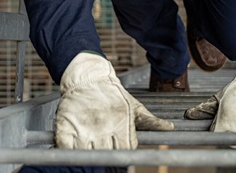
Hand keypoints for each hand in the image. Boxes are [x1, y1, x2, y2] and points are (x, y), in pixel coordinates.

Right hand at [55, 52, 172, 148]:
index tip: (121, 155)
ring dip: (90, 157)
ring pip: (88, 156)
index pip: (125, 152)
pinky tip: (75, 151)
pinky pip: (66, 149)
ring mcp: (83, 130)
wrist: (88, 77)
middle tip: (107, 154)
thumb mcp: (134, 106)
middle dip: (107, 158)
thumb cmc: (113, 95)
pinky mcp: (65, 127)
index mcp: (121, 126)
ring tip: (92, 153)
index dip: (124, 156)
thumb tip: (170, 128)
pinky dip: (69, 153)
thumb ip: (151, 120)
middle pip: (107, 156)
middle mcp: (103, 130)